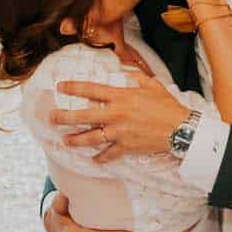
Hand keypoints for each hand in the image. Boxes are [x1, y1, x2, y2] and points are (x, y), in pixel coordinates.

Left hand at [52, 70, 188, 161]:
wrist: (180, 128)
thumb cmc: (167, 105)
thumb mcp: (151, 85)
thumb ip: (135, 77)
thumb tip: (125, 72)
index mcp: (120, 96)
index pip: (90, 90)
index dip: (73, 87)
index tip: (60, 87)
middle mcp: (115, 114)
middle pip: (82, 116)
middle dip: (64, 117)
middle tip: (52, 118)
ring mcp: (119, 132)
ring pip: (90, 138)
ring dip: (75, 140)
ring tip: (66, 141)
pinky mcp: (126, 147)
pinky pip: (108, 154)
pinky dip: (101, 158)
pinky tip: (94, 160)